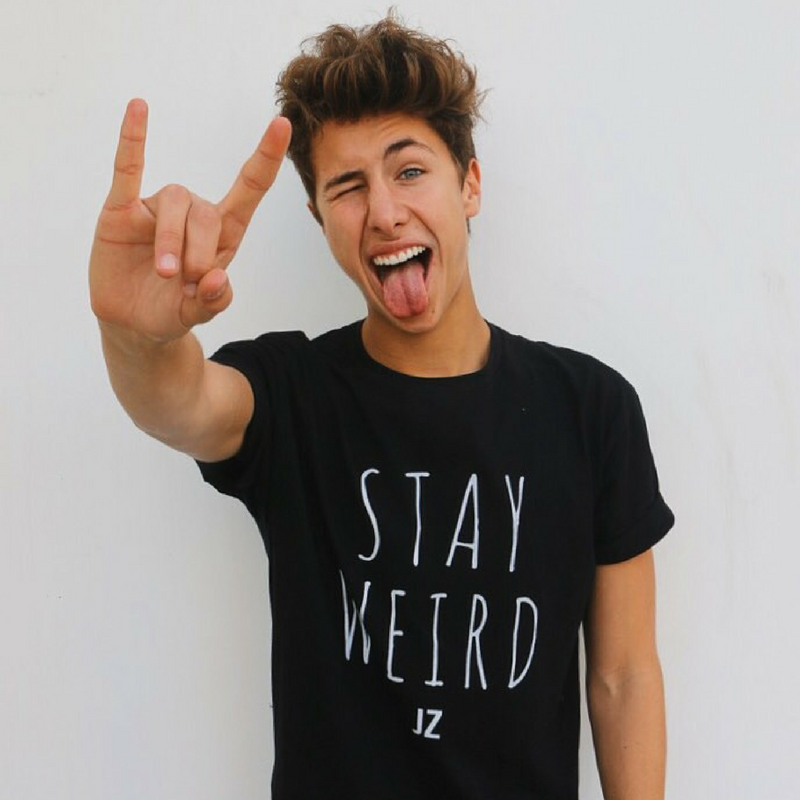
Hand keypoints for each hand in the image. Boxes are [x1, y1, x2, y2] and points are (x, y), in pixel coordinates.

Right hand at [89, 98, 291, 342]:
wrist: (132, 323)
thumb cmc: (173, 310)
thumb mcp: (199, 314)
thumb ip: (213, 301)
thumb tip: (216, 279)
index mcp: (223, 234)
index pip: (249, 189)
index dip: (266, 158)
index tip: (282, 124)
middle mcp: (194, 214)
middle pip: (207, 213)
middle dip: (200, 251)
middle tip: (188, 283)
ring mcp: (157, 209)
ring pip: (174, 205)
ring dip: (171, 240)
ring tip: (166, 273)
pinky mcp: (121, 210)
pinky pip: (127, 169)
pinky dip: (132, 140)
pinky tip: (139, 108)